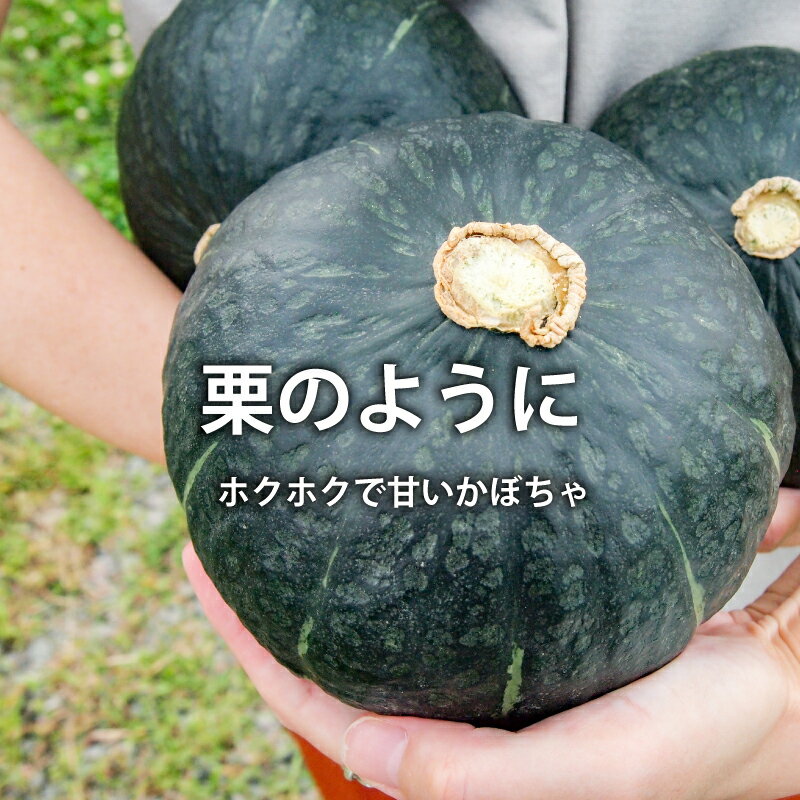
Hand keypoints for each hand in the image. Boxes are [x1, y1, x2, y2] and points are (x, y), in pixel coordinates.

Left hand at [183, 492, 799, 799]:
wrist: (765, 692)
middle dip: (265, 609)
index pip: (320, 709)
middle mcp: (451, 717)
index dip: (253, 652)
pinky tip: (385, 505)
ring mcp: (476, 675)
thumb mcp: (589, 777)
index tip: (205, 574)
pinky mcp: (508, 640)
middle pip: (332, 663)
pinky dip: (393, 559)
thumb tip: (390, 765)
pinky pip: (426, 599)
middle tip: (217, 535)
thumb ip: (479, 780)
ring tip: (279, 508)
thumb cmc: (686, 746)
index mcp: (449, 761)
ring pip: (376, 625)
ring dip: (321, 578)